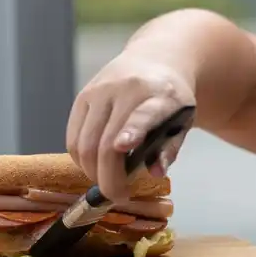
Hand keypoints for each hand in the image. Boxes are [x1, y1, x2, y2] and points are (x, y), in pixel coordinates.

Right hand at [67, 49, 195, 200]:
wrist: (154, 60)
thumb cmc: (170, 99)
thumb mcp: (182, 121)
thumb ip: (170, 148)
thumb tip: (156, 173)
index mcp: (159, 95)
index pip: (142, 114)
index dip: (131, 131)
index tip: (122, 147)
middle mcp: (126, 89)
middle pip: (105, 142)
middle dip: (108, 178)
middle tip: (118, 196)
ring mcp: (100, 91)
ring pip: (83, 144)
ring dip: (92, 172)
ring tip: (108, 181)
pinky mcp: (83, 96)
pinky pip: (73, 138)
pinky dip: (81, 159)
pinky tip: (95, 164)